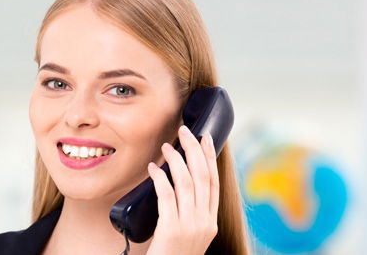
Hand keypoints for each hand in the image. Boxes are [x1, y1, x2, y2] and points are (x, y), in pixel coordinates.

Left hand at [144, 125, 218, 254]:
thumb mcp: (187, 235)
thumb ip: (187, 213)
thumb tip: (174, 184)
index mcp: (210, 222)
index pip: (214, 183)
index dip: (210, 158)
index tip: (204, 138)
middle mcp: (204, 223)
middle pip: (204, 178)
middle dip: (195, 150)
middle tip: (184, 131)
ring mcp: (190, 227)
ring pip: (187, 184)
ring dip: (176, 161)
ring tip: (166, 146)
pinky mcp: (172, 230)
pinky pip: (167, 197)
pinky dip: (160, 179)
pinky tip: (152, 169)